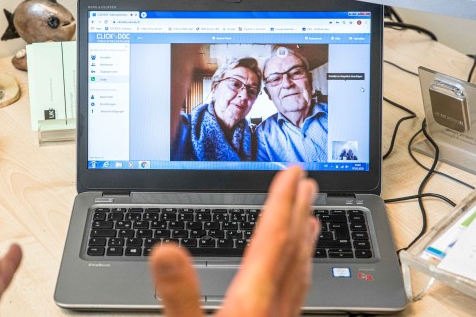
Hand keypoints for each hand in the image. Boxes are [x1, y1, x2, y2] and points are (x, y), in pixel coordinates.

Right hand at [150, 166, 318, 316]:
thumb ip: (180, 294)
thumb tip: (166, 252)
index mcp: (253, 301)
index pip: (272, 238)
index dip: (282, 200)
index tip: (291, 173)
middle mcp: (274, 307)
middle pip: (292, 250)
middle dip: (297, 210)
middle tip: (306, 183)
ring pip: (298, 271)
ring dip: (302, 239)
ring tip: (309, 218)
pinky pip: (295, 292)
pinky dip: (297, 271)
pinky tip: (295, 273)